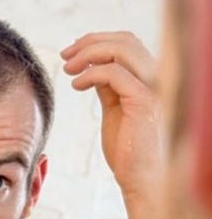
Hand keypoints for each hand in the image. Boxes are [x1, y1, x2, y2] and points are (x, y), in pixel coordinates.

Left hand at [61, 32, 164, 196]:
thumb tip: (91, 69)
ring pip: (122, 50)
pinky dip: (91, 74)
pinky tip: (76, 86)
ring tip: (68, 68)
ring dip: (89, 53)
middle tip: (65, 55)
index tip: (71, 53)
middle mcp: (154, 79)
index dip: (96, 41)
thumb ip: (108, 87)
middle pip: (125, 40)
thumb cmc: (127, 149)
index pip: (125, 43)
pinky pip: (115, 74)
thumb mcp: (114, 110)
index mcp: (146, 80)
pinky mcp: (143, 103)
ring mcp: (152, 89)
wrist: (139, 178)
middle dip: (90, 42)